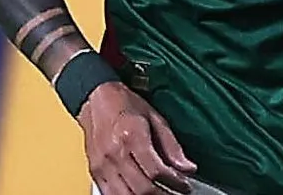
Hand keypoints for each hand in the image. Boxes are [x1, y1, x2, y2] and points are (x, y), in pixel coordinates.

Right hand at [78, 81, 198, 194]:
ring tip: (160, 194)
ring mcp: (102, 164)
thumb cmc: (125, 104)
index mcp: (132, 135)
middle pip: (142, 188)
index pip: (156, 170)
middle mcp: (114, 152)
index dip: (175, 182)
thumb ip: (172, 145)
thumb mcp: (155, 118)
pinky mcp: (94, 172)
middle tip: (176, 193)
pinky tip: (140, 194)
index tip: (185, 185)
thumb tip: (188, 168)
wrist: (95, 98)